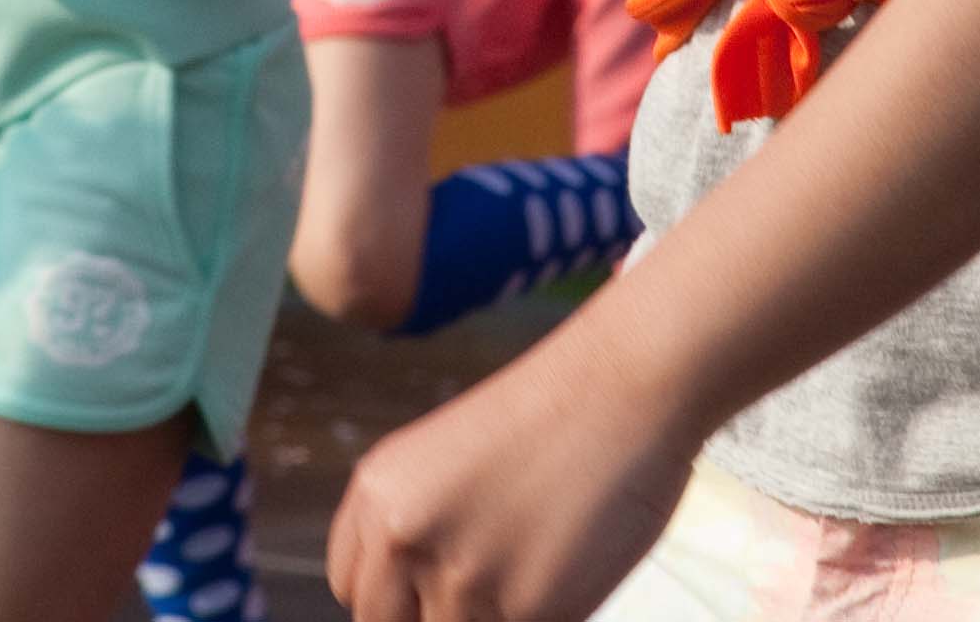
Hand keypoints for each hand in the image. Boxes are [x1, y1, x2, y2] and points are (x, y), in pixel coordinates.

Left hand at [328, 306, 695, 621]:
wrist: (628, 380)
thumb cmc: (555, 413)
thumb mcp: (449, 459)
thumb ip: (419, 526)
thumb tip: (415, 603)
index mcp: (379, 491)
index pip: (351, 589)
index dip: (394, 595)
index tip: (427, 587)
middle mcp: (405, 538)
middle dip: (433, 614)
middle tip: (486, 578)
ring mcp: (462, 581)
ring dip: (493, 615)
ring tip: (536, 557)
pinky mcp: (526, 613)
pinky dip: (543, 615)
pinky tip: (567, 565)